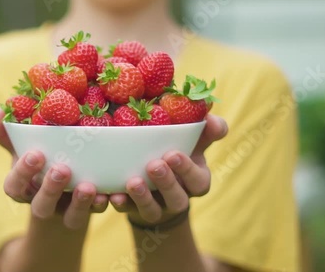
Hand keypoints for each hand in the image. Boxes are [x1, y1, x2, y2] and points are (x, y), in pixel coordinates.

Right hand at [0, 108, 108, 228]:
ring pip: (70, 217)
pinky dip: (102, 204)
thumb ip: (7, 130)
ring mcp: (67, 210)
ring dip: (79, 204)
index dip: (23, 173)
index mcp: (23, 186)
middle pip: (41, 206)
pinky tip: (110, 194)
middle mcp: (43, 202)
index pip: (14, 186)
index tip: (35, 153)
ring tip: (88, 186)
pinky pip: (96, 215)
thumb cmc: (40, 153)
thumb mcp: (22, 143)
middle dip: (50, 189)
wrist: (65, 175)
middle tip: (61, 169)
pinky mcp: (89, 211)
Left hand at [110, 115, 227, 225]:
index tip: (172, 153)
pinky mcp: (133, 210)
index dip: (187, 170)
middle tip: (154, 164)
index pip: (199, 181)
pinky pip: (126, 212)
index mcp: (195, 181)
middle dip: (166, 183)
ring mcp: (155, 208)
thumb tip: (211, 113)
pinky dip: (120, 204)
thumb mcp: (192, 141)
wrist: (155, 179)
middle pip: (177, 199)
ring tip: (133, 182)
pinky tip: (113, 195)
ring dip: (143, 197)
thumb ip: (204, 129)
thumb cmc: (176, 152)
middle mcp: (177, 198)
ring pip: (152, 211)